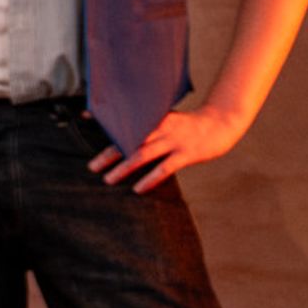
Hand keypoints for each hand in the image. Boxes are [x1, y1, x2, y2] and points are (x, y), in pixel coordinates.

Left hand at [94, 100, 248, 190]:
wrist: (223, 121)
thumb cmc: (190, 124)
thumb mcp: (167, 118)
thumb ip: (148, 125)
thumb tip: (126, 133)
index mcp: (155, 118)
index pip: (127, 121)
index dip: (107, 121)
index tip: (85, 117)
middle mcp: (161, 129)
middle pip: (129, 141)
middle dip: (109, 154)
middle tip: (91, 167)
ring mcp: (174, 141)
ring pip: (143, 155)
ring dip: (123, 168)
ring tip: (108, 180)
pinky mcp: (187, 154)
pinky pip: (165, 168)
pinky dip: (150, 179)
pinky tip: (138, 189)